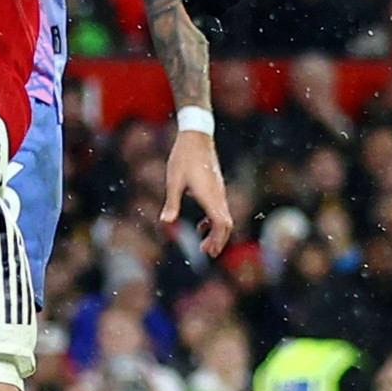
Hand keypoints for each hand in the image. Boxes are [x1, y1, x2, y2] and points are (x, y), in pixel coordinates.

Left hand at [161, 128, 234, 252]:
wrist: (196, 137)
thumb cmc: (183, 158)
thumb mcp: (173, 181)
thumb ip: (171, 203)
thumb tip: (165, 223)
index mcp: (209, 195)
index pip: (221, 223)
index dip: (217, 239)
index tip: (208, 251)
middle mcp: (218, 194)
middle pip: (226, 224)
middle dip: (218, 240)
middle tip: (207, 254)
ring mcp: (219, 191)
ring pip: (224, 217)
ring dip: (216, 232)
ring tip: (204, 246)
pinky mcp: (216, 187)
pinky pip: (219, 209)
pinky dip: (213, 221)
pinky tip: (201, 226)